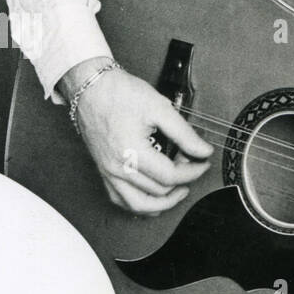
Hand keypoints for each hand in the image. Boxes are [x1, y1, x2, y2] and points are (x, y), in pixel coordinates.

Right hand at [62, 61, 212, 214]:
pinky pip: (121, 200)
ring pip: (139, 205)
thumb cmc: (119, 93)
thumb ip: (184, 133)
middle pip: (159, 190)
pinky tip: (154, 197)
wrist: (90, 87)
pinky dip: (140, 204)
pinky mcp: (103, 171)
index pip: (170, 176)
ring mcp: (107, 172)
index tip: (203, 162)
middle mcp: (116, 167)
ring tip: (179, 190)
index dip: (193, 171)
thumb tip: (203, 151)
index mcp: (130, 152)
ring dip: (163, 202)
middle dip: (181, 180)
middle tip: (190, 162)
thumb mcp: (159, 107)